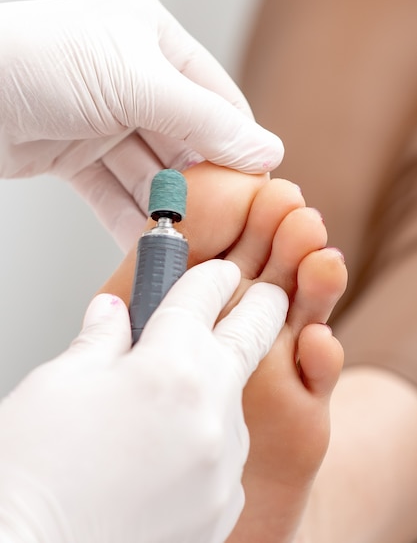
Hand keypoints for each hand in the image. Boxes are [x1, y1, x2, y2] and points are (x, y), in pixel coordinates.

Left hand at [0, 0, 282, 249]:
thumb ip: (206, 121)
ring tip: (184, 242)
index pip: (217, 99)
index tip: (258, 188)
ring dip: (164, 209)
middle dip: (199, 184)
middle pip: (185, 141)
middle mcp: (132, 78)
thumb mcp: (137, 82)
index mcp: (154, 41)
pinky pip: (113, 191)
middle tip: (221, 224)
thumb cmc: (39, 59)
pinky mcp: (73, 153)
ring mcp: (102, 118)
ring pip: (148, 173)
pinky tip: (146, 243)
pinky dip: (128, 218)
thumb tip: (266, 150)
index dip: (239, 144)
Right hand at [0, 260, 287, 542]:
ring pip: (233, 401)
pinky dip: (208, 439)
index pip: (201, 300)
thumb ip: (102, 338)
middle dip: (263, 306)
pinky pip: (225, 455)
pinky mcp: (221, 507)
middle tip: (269, 293)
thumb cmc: (34, 471)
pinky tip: (173, 446)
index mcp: (170, 367)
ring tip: (180, 392)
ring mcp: (223, 465)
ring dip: (217, 385)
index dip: (209, 277)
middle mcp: (210, 412)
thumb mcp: (60, 382)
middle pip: (250, 337)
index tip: (217, 270)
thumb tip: (114, 313)